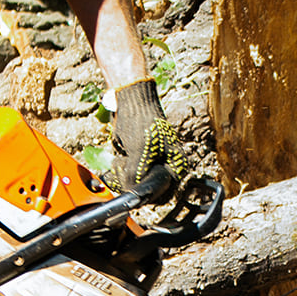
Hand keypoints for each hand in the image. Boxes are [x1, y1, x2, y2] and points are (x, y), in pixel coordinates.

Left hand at [104, 78, 187, 194]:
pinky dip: (121, 169)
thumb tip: (130, 193)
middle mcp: (168, 168)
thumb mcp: (140, 150)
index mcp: (177, 166)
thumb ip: (136, 174)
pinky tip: (120, 156)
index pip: (165, 194)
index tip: (134, 191)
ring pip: (137, 183)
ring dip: (125, 175)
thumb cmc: (142, 120)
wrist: (131, 99)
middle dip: (133, 182)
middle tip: (126, 167)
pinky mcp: (140, 161)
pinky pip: (129, 174)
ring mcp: (153, 164)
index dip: (149, 196)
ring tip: (122, 158)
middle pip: (149, 190)